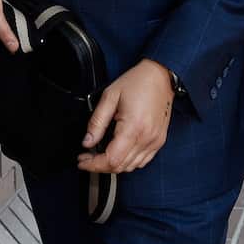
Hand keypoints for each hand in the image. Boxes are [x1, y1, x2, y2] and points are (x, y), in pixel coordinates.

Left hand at [77, 59, 174, 173]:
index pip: (111, 159)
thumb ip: (97, 122)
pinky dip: (128, 162)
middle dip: (100, 166)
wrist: (160, 76)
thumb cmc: (137, 82)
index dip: (94, 164)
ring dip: (113, 165)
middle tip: (87, 158)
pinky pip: (142, 161)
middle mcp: (146, 138)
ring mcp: (155, 141)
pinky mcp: (159, 141)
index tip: (82, 161)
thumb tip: (87, 141)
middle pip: (120, 167)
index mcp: (133, 127)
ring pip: (131, 167)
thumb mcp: (110, 96)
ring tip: (100, 156)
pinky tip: (119, 153)